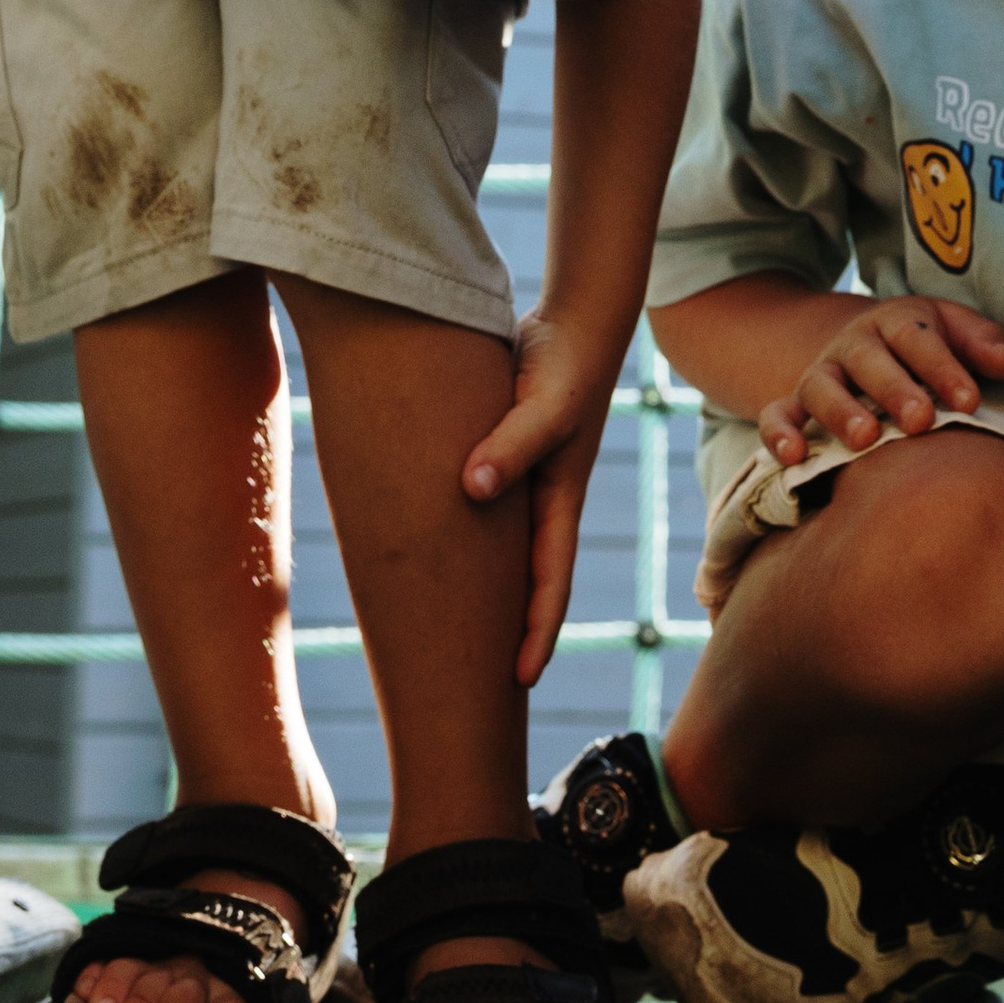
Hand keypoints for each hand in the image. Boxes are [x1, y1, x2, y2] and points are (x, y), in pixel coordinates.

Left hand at [462, 308, 615, 686]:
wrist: (574, 321)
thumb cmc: (565, 363)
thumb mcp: (544, 404)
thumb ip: (512, 444)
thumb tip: (472, 490)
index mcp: (559, 501)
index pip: (548, 584)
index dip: (535, 635)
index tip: (518, 682)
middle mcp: (542, 501)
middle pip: (524, 582)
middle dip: (508, 632)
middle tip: (477, 681)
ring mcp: (523, 480)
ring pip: (499, 551)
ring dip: (483, 590)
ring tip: (448, 629)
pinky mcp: (502, 454)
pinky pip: (480, 506)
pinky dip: (461, 535)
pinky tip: (429, 546)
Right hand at [761, 296, 1003, 467]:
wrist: (860, 346)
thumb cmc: (921, 346)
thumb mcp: (950, 329)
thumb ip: (980, 342)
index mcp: (897, 323)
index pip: (919, 339)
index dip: (945, 368)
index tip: (971, 401)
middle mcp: (855, 346)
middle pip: (870, 361)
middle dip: (895, 389)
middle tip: (921, 419)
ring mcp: (822, 374)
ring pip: (821, 386)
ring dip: (840, 411)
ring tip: (865, 440)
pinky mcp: (795, 404)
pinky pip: (777, 414)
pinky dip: (778, 433)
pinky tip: (792, 457)